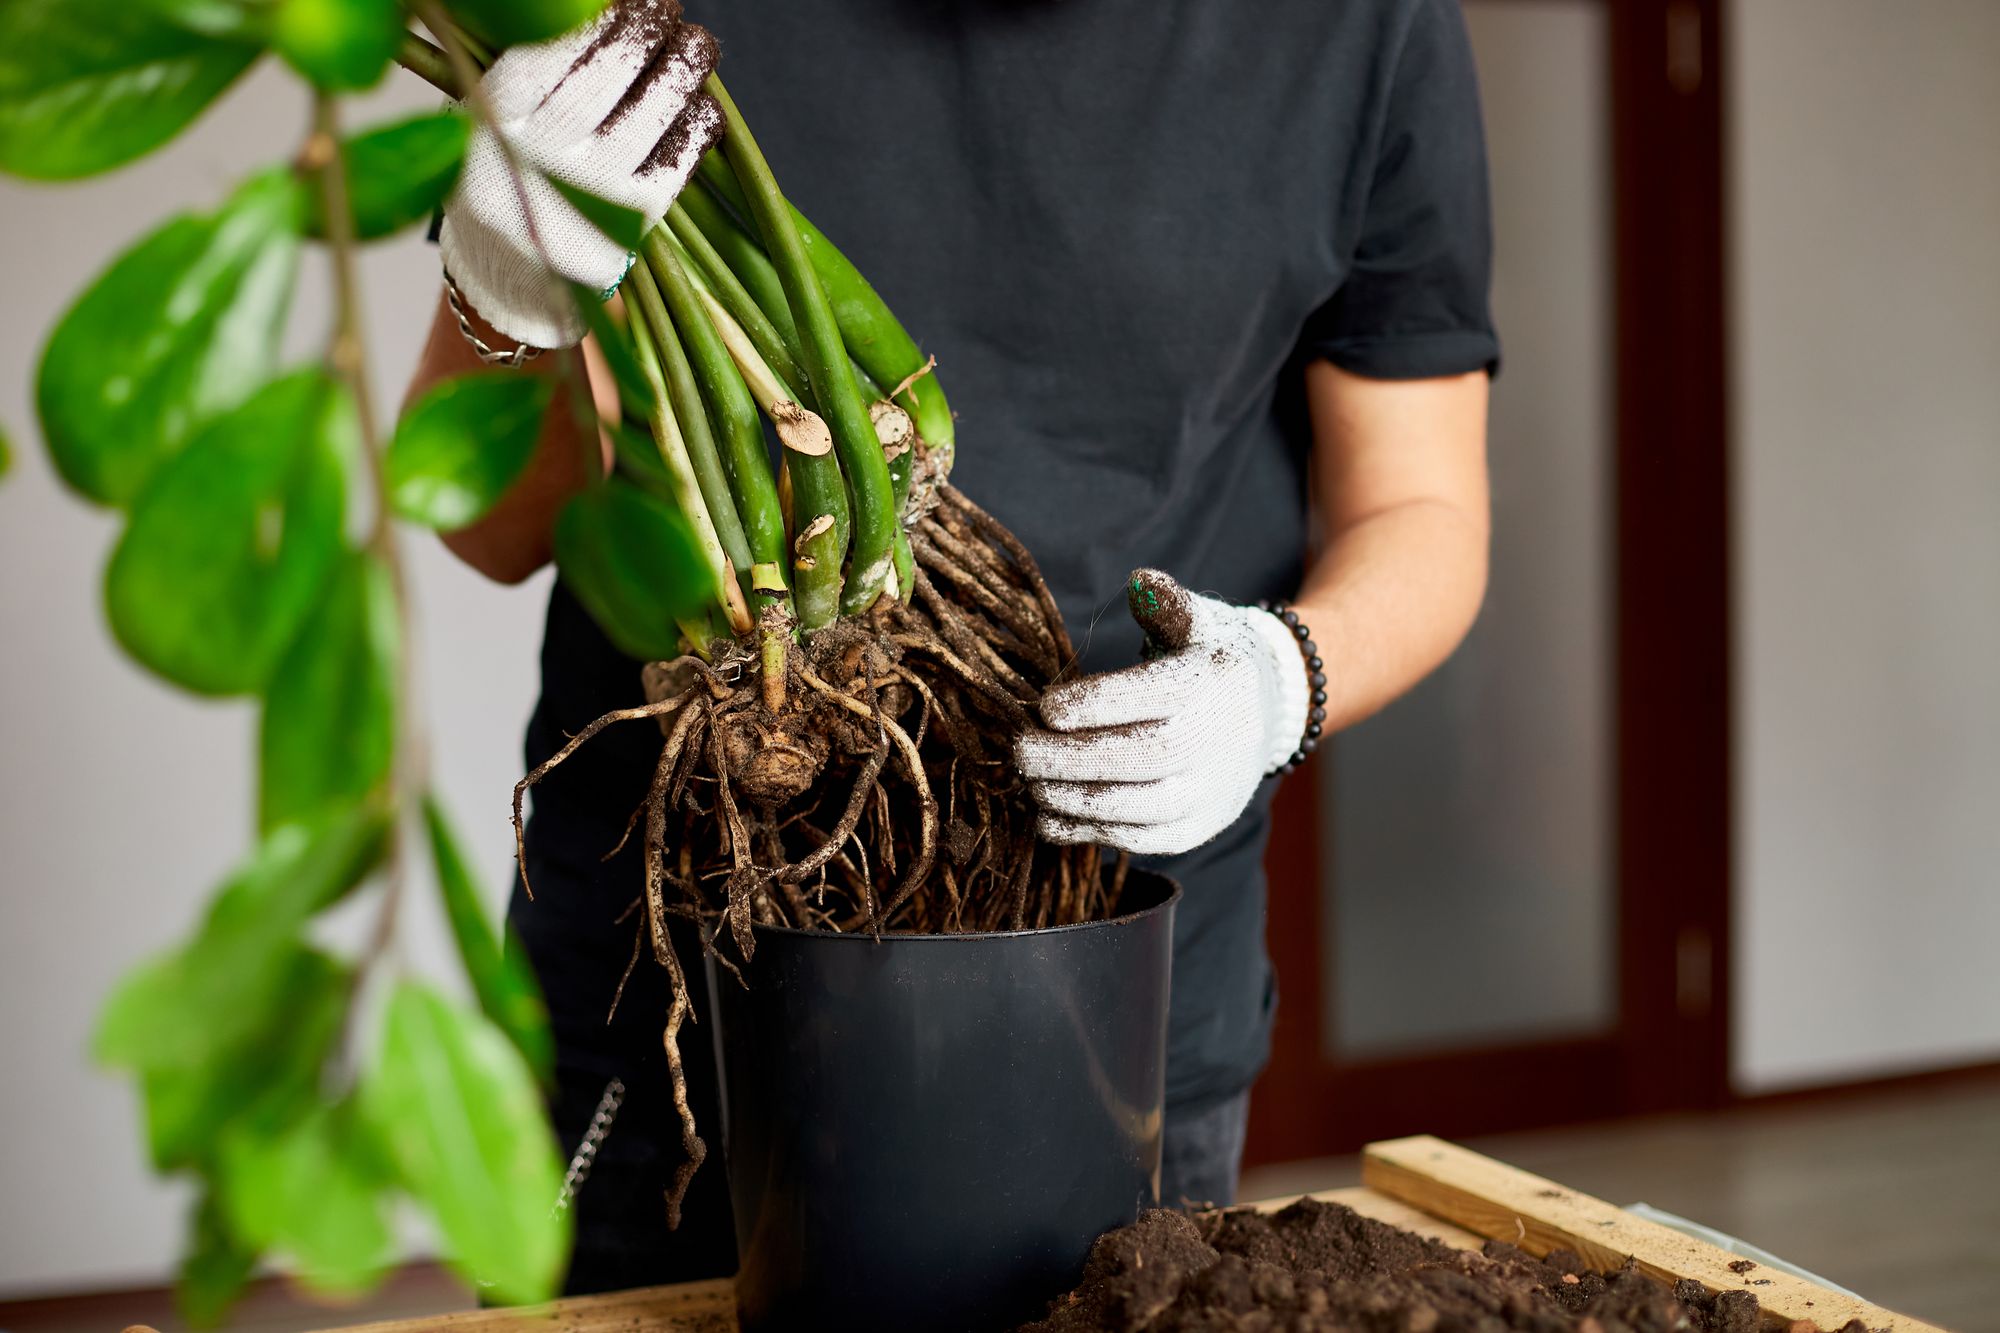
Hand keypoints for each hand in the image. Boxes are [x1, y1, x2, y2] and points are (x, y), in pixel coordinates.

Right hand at [439, 0, 721, 350]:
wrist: (508, 267)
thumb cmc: (510, 166)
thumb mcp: (500, 109)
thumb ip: (543, 64)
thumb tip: (617, 12)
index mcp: (494, 113)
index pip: (560, 46)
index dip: (608, 17)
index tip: (636, 0)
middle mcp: (537, 154)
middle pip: (610, 71)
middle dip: (651, 32)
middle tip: (671, 14)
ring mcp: (585, 194)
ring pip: (653, 112)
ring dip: (685, 69)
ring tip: (697, 47)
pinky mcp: (626, 228)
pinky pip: (678, 162)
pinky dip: (698, 127)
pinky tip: (702, 106)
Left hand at [1015, 571, 1311, 856]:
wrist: (1269, 710)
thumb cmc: (1209, 657)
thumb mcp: (1197, 619)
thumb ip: (1166, 603)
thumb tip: (1140, 583)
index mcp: (1214, 680)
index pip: (1156, 695)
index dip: (1097, 704)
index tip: (1045, 707)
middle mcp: (1219, 740)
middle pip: (1142, 757)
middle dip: (1070, 758)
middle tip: (1019, 750)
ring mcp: (1212, 790)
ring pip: (1139, 807)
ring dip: (1072, 799)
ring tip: (1028, 782)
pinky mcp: (1198, 827)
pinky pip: (1140, 841)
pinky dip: (1088, 833)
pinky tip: (1047, 816)